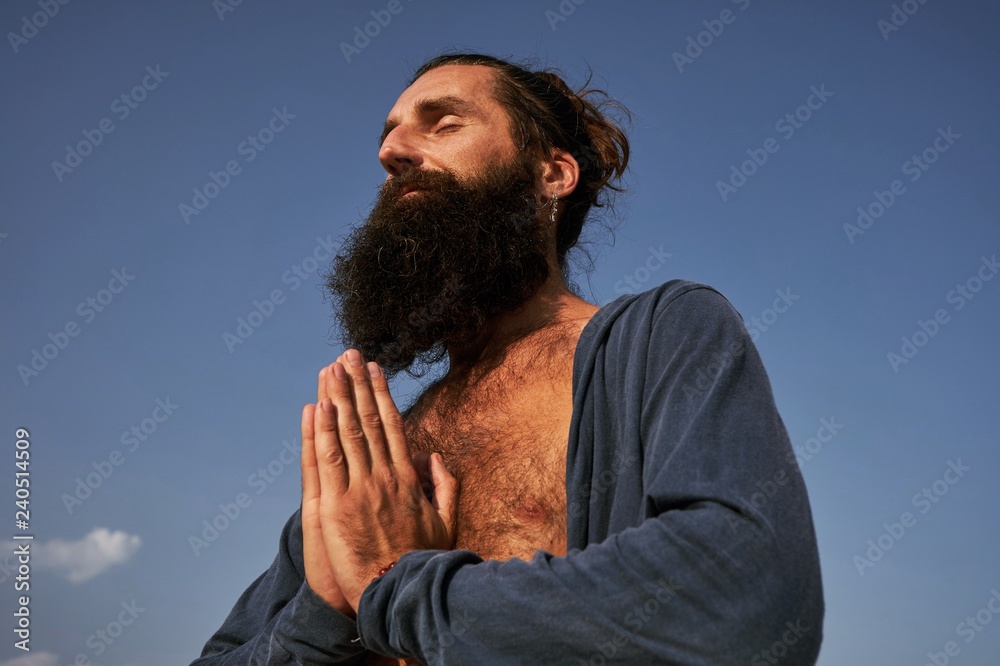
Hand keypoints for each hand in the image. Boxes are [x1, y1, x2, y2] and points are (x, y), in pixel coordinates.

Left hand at [306, 349, 458, 610]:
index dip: (381, 393)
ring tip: (330, 369)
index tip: (374, 369)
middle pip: (367, 420)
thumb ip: (444, 485)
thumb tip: (433, 455)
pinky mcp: (334, 507)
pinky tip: (317, 406)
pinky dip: (320, 432)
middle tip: (348, 355)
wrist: (396, 594)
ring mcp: (357, 490)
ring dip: (337, 398)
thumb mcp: (445, 521)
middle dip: (356, 384)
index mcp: (407, 478)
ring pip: (345, 434)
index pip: (391, 424)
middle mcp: (383, 477)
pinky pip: (325, 461)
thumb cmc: (421, 560)